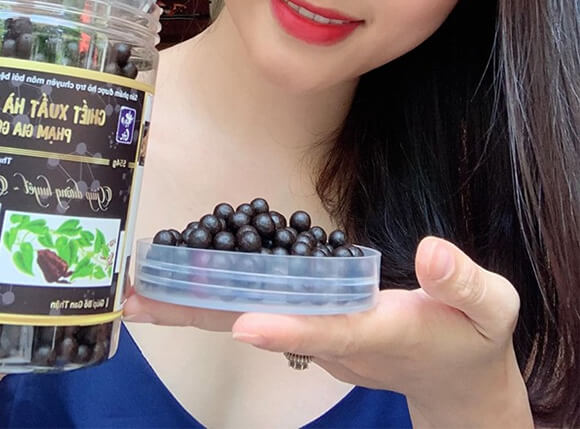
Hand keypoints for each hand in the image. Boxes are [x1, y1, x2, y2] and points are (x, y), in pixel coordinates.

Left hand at [123, 237, 533, 427]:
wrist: (454, 373)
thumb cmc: (473, 334)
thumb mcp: (489, 306)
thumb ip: (464, 282)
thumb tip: (431, 251)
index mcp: (376, 331)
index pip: (328, 328)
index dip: (288, 326)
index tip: (244, 324)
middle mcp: (332, 336)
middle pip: (258, 325)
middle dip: (199, 314)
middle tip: (137, 301)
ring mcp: (315, 331)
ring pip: (246, 317)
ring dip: (193, 304)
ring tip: (136, 289)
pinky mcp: (308, 320)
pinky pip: (255, 306)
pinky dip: (215, 295)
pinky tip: (182, 277)